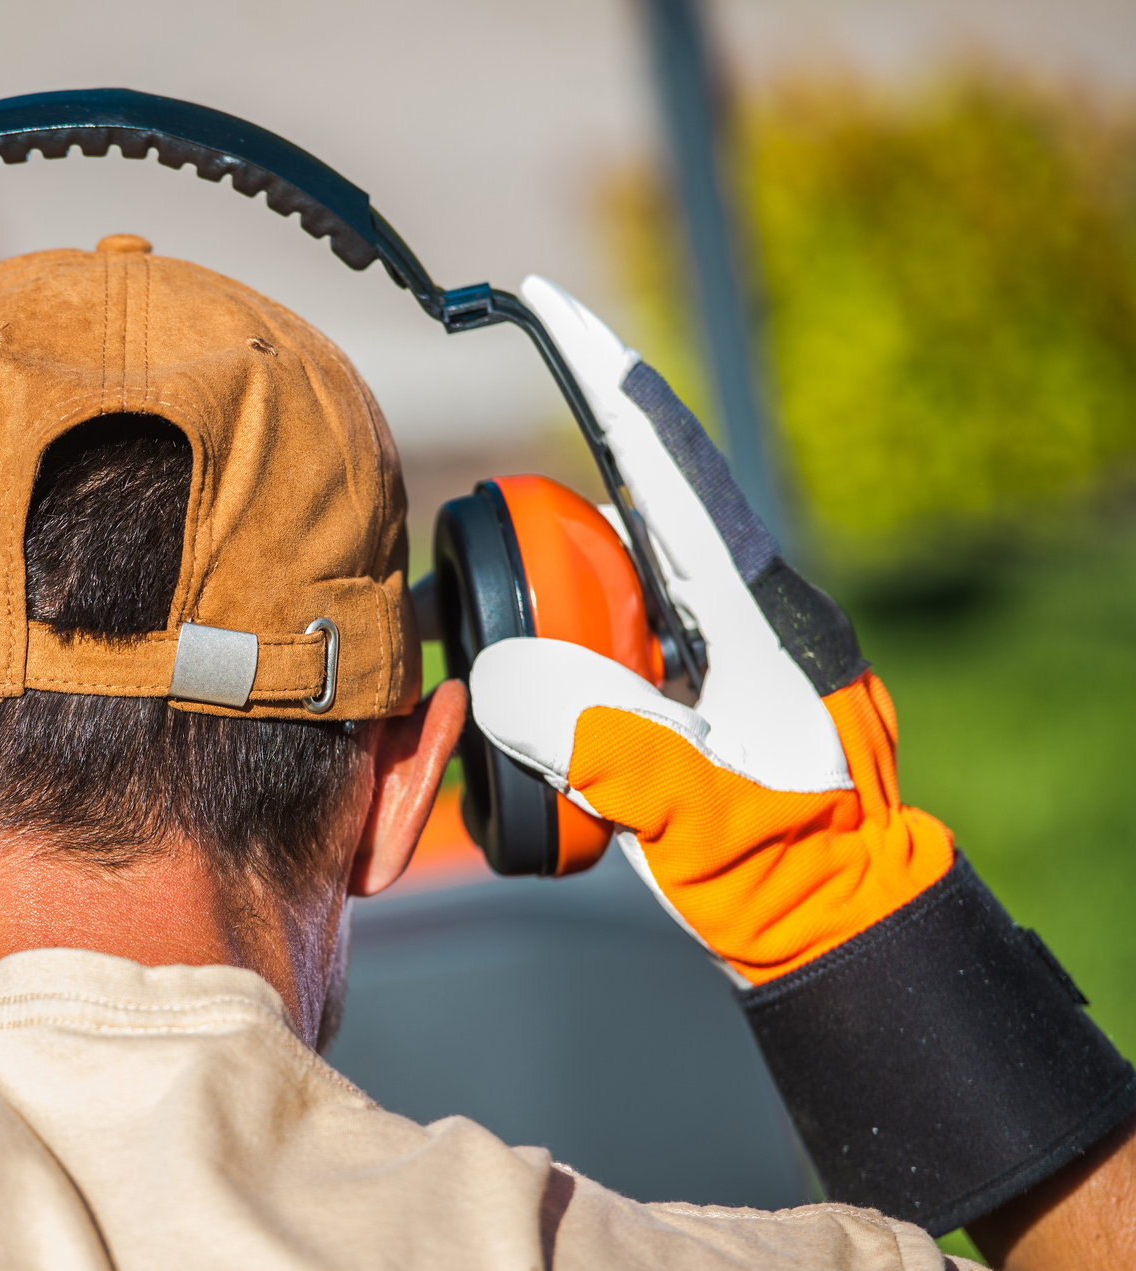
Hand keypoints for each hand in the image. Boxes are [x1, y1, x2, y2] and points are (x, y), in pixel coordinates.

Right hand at [469, 278, 948, 984]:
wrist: (837, 925)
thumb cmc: (782, 874)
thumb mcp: (689, 811)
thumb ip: (602, 740)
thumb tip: (507, 672)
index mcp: (752, 614)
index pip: (663, 468)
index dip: (604, 378)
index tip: (546, 303)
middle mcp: (745, 610)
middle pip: (634, 512)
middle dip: (548, 514)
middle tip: (474, 552)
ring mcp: (731, 646)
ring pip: (626, 576)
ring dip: (556, 592)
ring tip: (491, 640)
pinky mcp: (713, 684)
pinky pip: (627, 632)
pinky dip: (572, 642)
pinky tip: (539, 689)